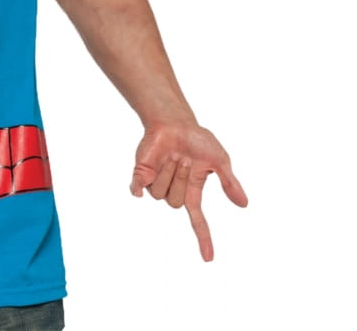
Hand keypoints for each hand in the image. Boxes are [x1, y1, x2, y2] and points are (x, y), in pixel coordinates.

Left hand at [129, 122, 246, 260]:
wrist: (173, 121)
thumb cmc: (197, 139)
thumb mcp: (218, 160)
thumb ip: (229, 182)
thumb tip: (244, 204)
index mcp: (193, 189)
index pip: (198, 219)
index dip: (203, 238)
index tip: (208, 259)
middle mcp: (175, 188)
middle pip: (175, 203)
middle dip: (180, 180)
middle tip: (183, 159)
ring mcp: (157, 181)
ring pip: (158, 195)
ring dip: (167, 174)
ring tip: (171, 156)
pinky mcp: (142, 173)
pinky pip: (136, 189)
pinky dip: (136, 189)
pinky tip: (140, 185)